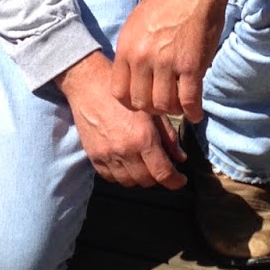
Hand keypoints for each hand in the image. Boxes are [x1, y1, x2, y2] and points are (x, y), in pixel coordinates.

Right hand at [56, 51, 186, 189]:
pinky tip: (126, 165)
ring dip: (140, 178)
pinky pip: (110, 177)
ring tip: (145, 167)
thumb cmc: (124, 95)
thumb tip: (180, 158)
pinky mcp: (94, 156)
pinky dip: (121, 176)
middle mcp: (125, 151)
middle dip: (158, 178)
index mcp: (143, 138)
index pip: (163, 173)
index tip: (180, 180)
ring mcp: (108, 156)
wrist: (89, 87)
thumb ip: (168, 137)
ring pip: (128, 182)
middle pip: (147, 181)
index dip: (175, 182)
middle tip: (162, 168)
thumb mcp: (152, 111)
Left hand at [111, 0, 269, 121]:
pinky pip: (189, 100)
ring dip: (174, 110)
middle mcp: (142, 58)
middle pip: (141, 103)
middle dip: (153, 109)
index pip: (119, 93)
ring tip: (180, 106)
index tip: (143, 100)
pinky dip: (193, 111)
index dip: (131, 103)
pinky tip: (196, 112)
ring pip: (165, 105)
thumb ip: (133, 51)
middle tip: (164, 104)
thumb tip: (134, 74)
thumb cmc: (167, 0)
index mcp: (126, 49)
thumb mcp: (137, 23)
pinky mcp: (191, 65)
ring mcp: (166, 63)